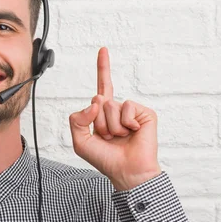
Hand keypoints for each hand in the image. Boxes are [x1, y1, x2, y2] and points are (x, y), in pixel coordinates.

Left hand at [69, 47, 161, 190]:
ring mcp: (131, 111)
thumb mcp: (80, 141)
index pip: (102, 86)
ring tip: (120, 138)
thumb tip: (94, 103)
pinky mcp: (144, 113)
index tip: (103, 50)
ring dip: (111, 126)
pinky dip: (125, 123)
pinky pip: (126, 108)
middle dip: (98, 122)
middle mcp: (117, 109)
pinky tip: (133, 133)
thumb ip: (77, 120)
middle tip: (108, 137)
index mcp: (103, 114)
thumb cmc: (105, 159)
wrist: (127, 172)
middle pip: (97, 100)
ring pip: (110, 105)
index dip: (103, 68)